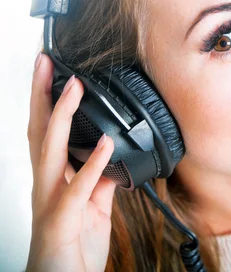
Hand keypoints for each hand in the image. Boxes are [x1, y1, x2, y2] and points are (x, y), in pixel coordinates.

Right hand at [26, 53, 115, 271]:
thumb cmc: (74, 246)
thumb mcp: (92, 206)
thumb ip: (100, 180)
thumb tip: (112, 156)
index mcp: (53, 180)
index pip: (47, 132)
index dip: (47, 101)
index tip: (53, 71)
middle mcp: (45, 185)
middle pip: (40, 132)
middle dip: (42, 96)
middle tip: (46, 63)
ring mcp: (50, 202)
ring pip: (52, 152)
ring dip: (64, 118)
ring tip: (76, 88)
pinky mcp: (63, 221)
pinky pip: (79, 188)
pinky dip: (93, 164)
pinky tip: (107, 144)